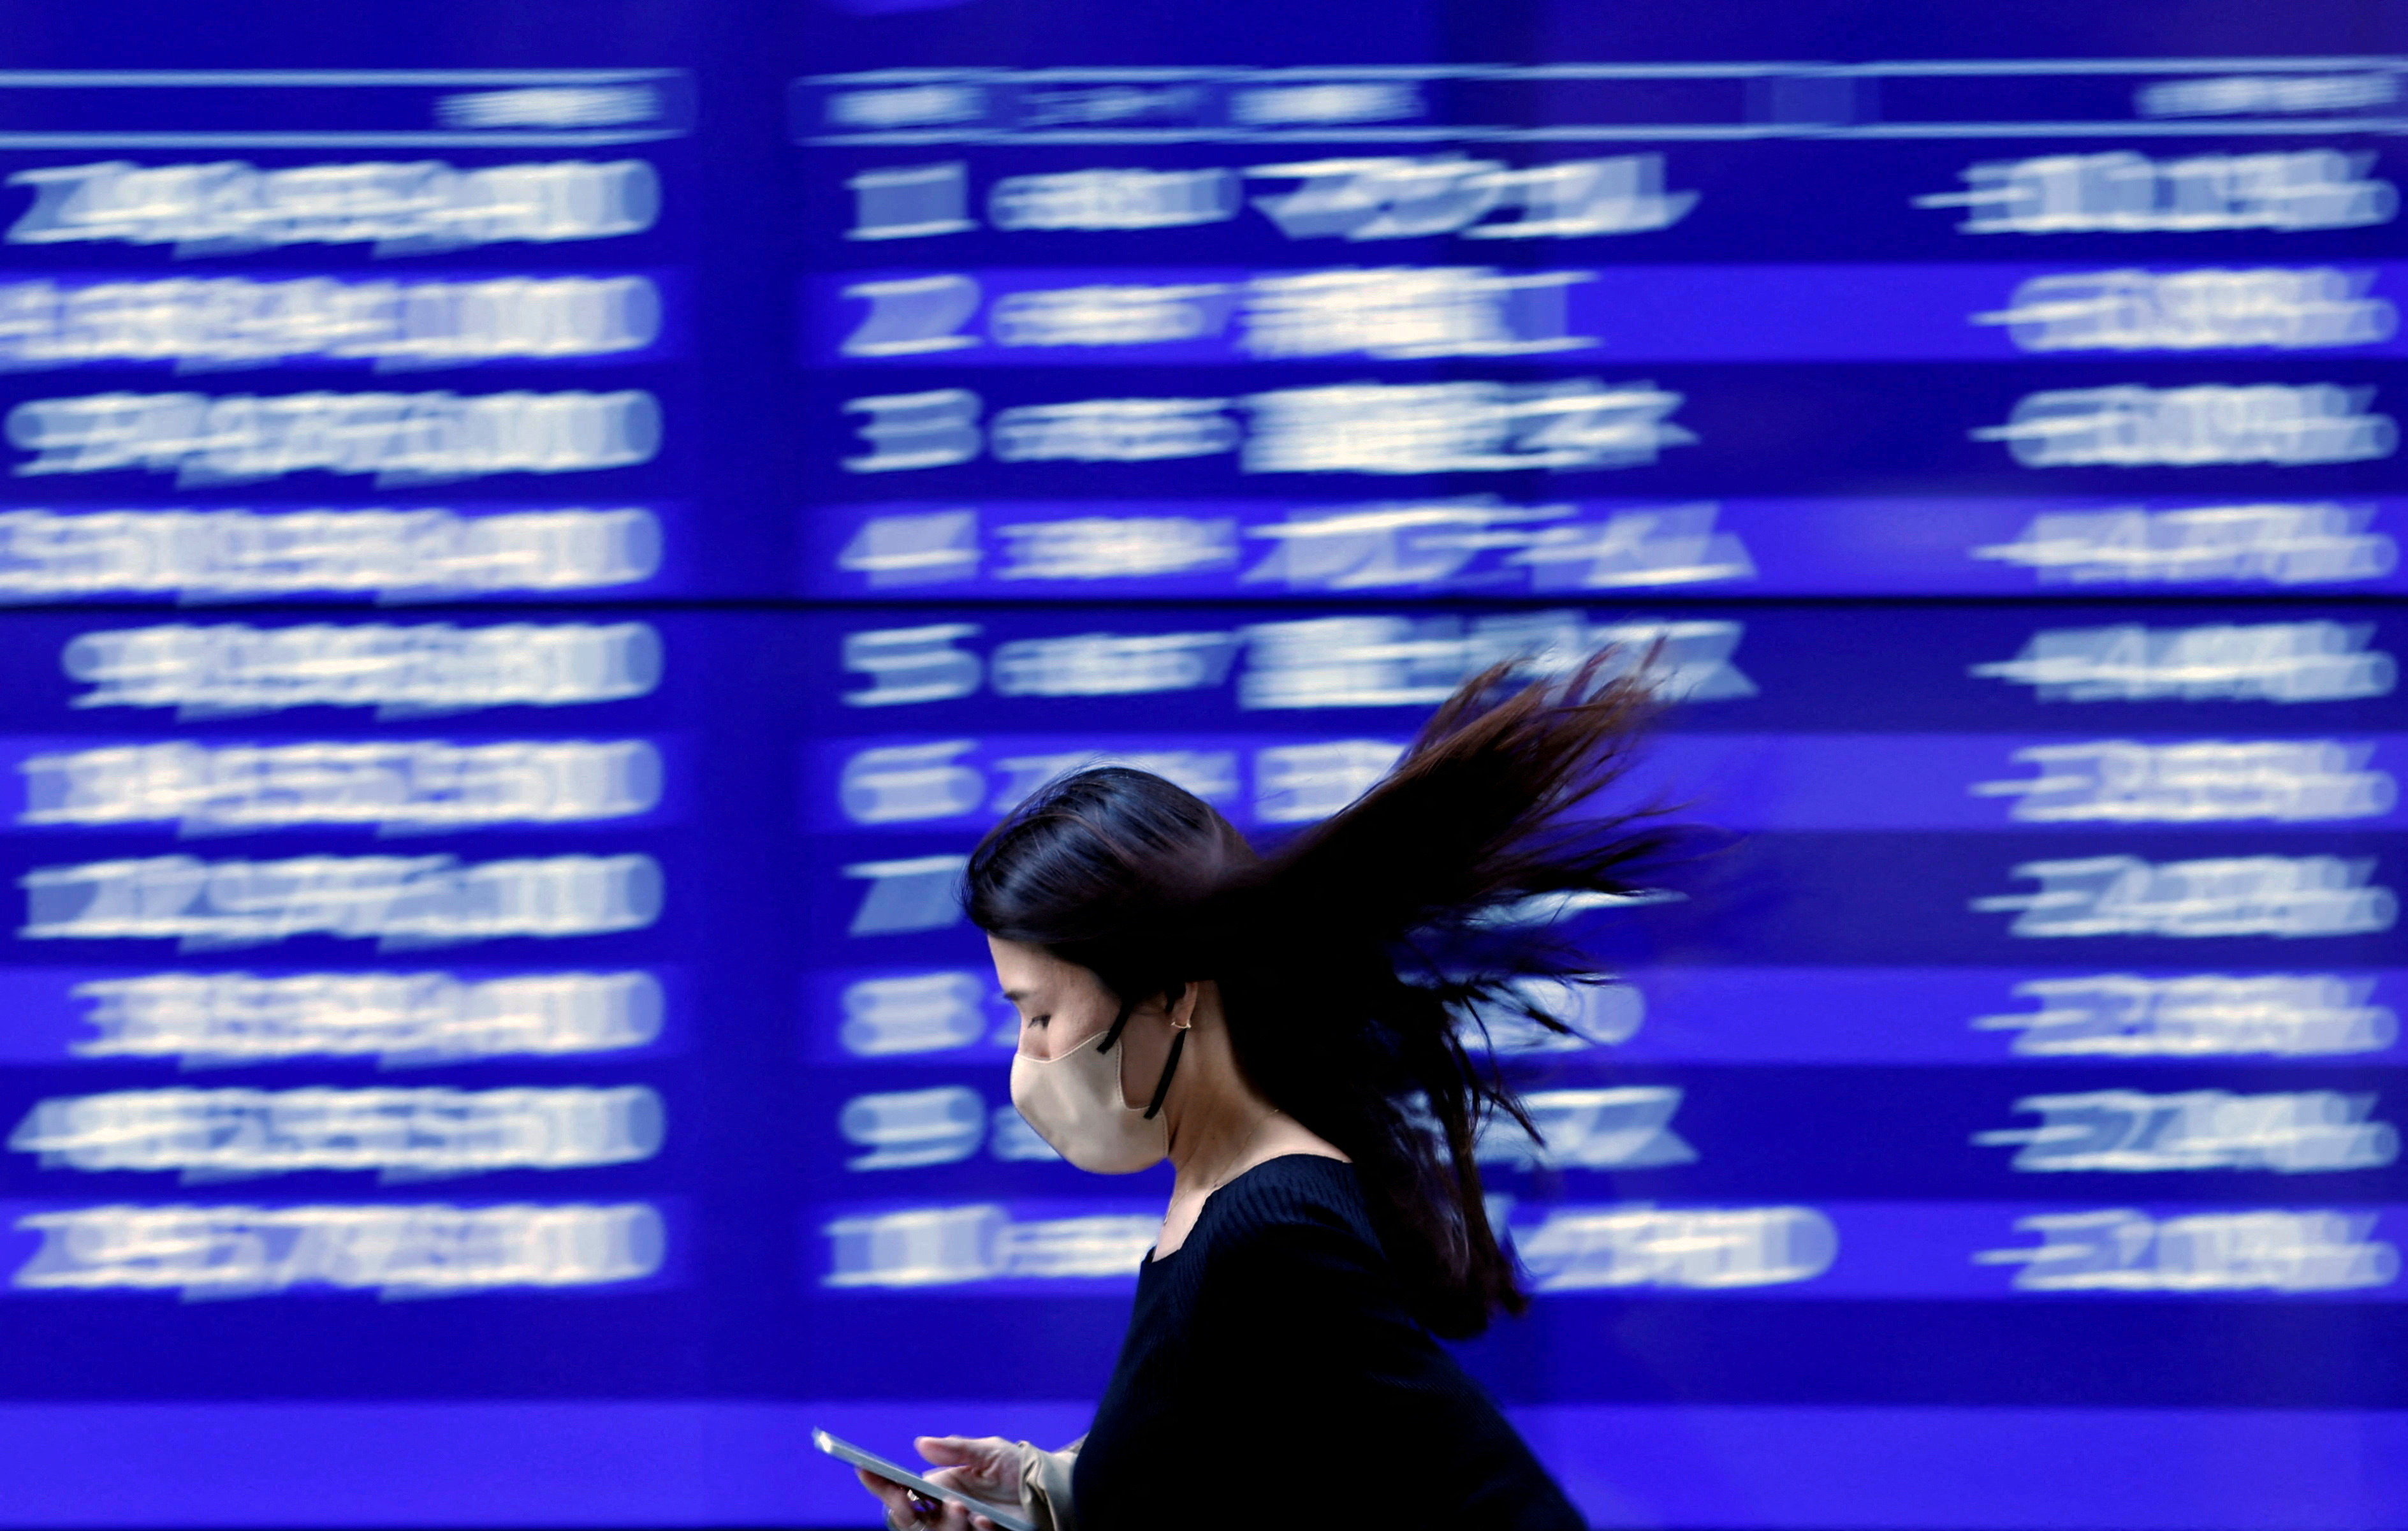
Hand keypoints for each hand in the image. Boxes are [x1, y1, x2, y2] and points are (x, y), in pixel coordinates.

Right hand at [854, 1436, 1023, 1530]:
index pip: (903, 1489)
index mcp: (942, 1486)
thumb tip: (919, 1444)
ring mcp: (962, 1528)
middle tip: (915, 1502)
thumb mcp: (989, 1452)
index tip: (865, 1470)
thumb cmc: (1018, 1467)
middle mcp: (946, 1510)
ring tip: (963, 1508)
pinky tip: (985, 1522)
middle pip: (909, 1520)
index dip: (881, 1483)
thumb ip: (956, 1449)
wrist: (1052, 1490)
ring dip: (944, 1524)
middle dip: (906, 1511)